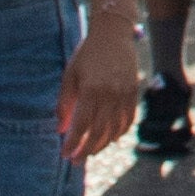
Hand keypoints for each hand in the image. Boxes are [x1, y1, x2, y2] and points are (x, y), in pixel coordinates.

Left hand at [61, 23, 141, 160]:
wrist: (113, 34)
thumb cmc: (87, 54)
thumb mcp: (70, 76)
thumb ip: (64, 103)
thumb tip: (60, 129)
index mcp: (91, 90)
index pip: (81, 126)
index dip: (72, 143)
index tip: (65, 154)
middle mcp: (110, 94)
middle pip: (98, 132)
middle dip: (86, 150)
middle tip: (76, 161)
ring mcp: (124, 94)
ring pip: (114, 129)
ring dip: (102, 145)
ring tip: (91, 152)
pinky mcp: (133, 92)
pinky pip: (128, 120)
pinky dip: (119, 132)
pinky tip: (110, 138)